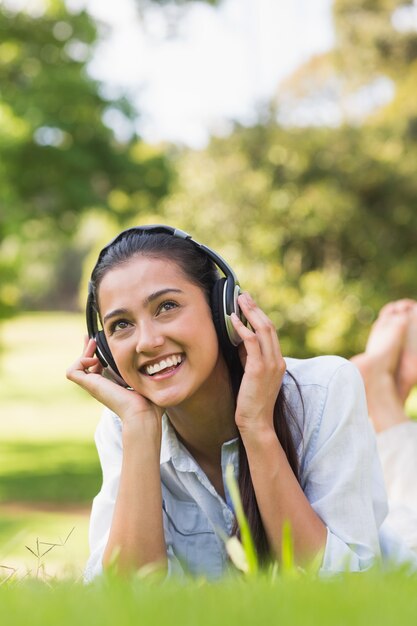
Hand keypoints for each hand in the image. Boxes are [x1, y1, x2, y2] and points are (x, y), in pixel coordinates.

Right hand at [66, 337, 163, 442]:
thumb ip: (151, 372)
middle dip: (87, 350)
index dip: (97, 354)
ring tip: (93, 345)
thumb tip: (162, 362)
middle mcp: (101, 386)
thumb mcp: (149, 380)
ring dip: (83, 354)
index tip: (99, 341)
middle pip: (85, 366)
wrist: (143, 414)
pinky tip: (95, 359)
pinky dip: (80, 361)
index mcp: (113, 385)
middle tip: (92, 338)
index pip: (99, 367)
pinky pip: (73, 372)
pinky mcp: (91, 386)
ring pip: (76, 369)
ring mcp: (94, 387)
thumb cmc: (150, 403)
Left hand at [231, 292, 285, 435]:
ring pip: (263, 330)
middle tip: (243, 295)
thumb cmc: (251, 402)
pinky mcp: (259, 369)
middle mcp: (278, 360)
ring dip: (250, 313)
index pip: (270, 332)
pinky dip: (242, 329)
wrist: (257, 423)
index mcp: (278, 361)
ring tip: (239, 300)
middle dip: (255, 309)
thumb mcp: (252, 374)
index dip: (259, 316)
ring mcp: (271, 364)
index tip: (248, 304)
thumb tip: (240, 340)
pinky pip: (251, 342)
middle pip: (269, 326)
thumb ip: (250, 357)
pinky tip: (233, 320)